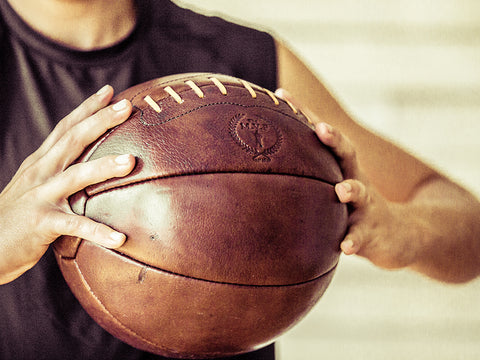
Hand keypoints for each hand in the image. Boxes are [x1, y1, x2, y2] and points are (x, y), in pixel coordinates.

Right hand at [0, 85, 135, 284]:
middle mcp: (40, 173)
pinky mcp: (41, 224)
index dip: (87, 108)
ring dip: (103, 167)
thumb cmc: (16, 218)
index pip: (65, 129)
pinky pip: (75, 226)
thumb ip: (58, 174)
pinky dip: (98, 232)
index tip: (111, 92)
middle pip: (72, 140)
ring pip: (75, 176)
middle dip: (100, 121)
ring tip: (130, 161)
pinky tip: (121, 238)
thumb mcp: (35, 188)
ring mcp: (40, 197)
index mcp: (40, 163)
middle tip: (127, 107)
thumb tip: (90, 167)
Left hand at [275, 88, 417, 270]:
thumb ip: (305, 176)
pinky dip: (354, 240)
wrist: (397, 234)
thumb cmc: (352, 207)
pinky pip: (362, 236)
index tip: (281, 94)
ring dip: (352, 190)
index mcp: (340, 167)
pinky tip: (346, 246)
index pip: (322, 135)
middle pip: (347, 153)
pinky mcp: (372, 231)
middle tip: (321, 128)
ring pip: (360, 193)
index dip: (304, 113)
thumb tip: (258, 168)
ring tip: (342, 190)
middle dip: (335, 139)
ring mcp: (366, 205)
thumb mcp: (333, 188)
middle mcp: (354, 179)